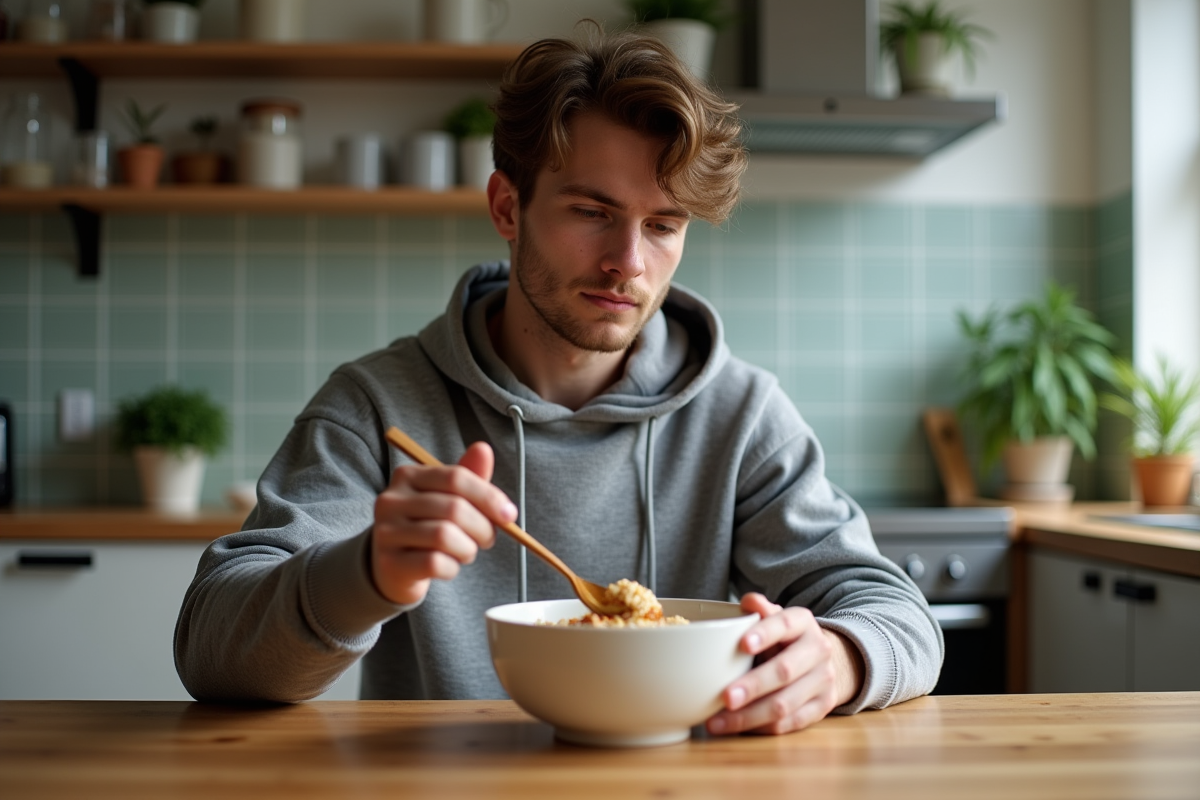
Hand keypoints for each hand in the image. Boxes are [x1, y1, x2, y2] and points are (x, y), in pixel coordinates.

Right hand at [371, 441, 517, 605]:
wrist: (395, 566)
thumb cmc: (427, 527)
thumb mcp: (448, 499)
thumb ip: (467, 478)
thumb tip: (484, 449)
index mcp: (407, 476)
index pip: (456, 478)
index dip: (489, 497)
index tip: (508, 514)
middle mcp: (391, 500)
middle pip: (454, 508)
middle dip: (483, 527)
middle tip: (487, 539)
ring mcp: (386, 532)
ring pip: (444, 536)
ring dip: (468, 549)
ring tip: (466, 552)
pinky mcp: (390, 562)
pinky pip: (434, 563)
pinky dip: (452, 567)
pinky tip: (449, 566)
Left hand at [706, 593, 863, 735]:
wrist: (822, 660)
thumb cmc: (785, 638)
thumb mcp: (775, 619)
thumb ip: (760, 611)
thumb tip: (749, 601)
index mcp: (803, 622)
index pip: (784, 624)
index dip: (764, 634)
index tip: (742, 644)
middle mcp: (818, 650)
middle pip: (784, 671)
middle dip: (753, 686)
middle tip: (725, 697)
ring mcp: (824, 680)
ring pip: (785, 704)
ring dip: (749, 716)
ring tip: (717, 721)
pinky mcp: (823, 707)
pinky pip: (789, 723)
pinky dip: (760, 728)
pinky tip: (736, 728)